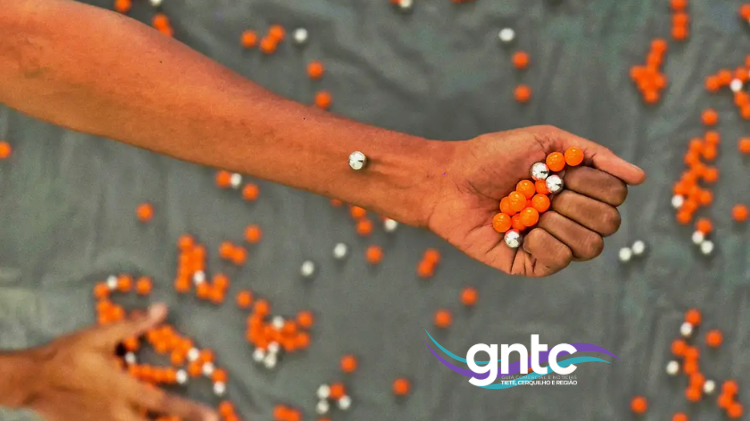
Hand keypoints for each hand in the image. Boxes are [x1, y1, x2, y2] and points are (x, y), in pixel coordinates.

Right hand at [22, 304, 218, 420]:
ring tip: (176, 420)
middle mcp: (117, 413)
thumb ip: (135, 326)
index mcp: (124, 390)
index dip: (191, 411)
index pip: (165, 404)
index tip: (215, 416)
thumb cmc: (67, 355)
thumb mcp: (101, 335)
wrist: (31, 380)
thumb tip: (162, 309)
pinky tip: (141, 417)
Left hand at [428, 125, 645, 276]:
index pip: (615, 196)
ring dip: (559, 223)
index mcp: (576, 190)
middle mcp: (569, 218)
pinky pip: (558, 262)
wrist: (449, 180)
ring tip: (530, 212)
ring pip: (591, 247)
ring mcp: (551, 243)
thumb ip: (594, 154)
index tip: (561, 171)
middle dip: (577, 203)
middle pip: (610, 224)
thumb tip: (640, 177)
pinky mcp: (529, 264)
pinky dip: (540, 242)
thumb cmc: (492, 156)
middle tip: (545, 193)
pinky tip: (517, 231)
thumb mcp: (545, 141)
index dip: (593, 183)